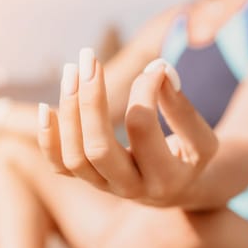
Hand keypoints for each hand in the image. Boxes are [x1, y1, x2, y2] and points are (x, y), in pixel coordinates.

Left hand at [37, 49, 217, 206]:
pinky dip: (48, 139)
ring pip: (73, 157)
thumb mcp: (200, 137)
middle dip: (90, 100)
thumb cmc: (189, 155)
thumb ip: (181, 106)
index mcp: (165, 178)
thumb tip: (158, 70)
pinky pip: (58, 166)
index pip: (142, 127)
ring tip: (71, 70)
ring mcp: (104, 187)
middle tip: (89, 58)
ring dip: (68, 111)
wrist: (175, 189)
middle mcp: (130, 188)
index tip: (155, 68)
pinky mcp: (87, 181)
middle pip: (97, 148)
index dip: (144, 89)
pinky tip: (47, 108)